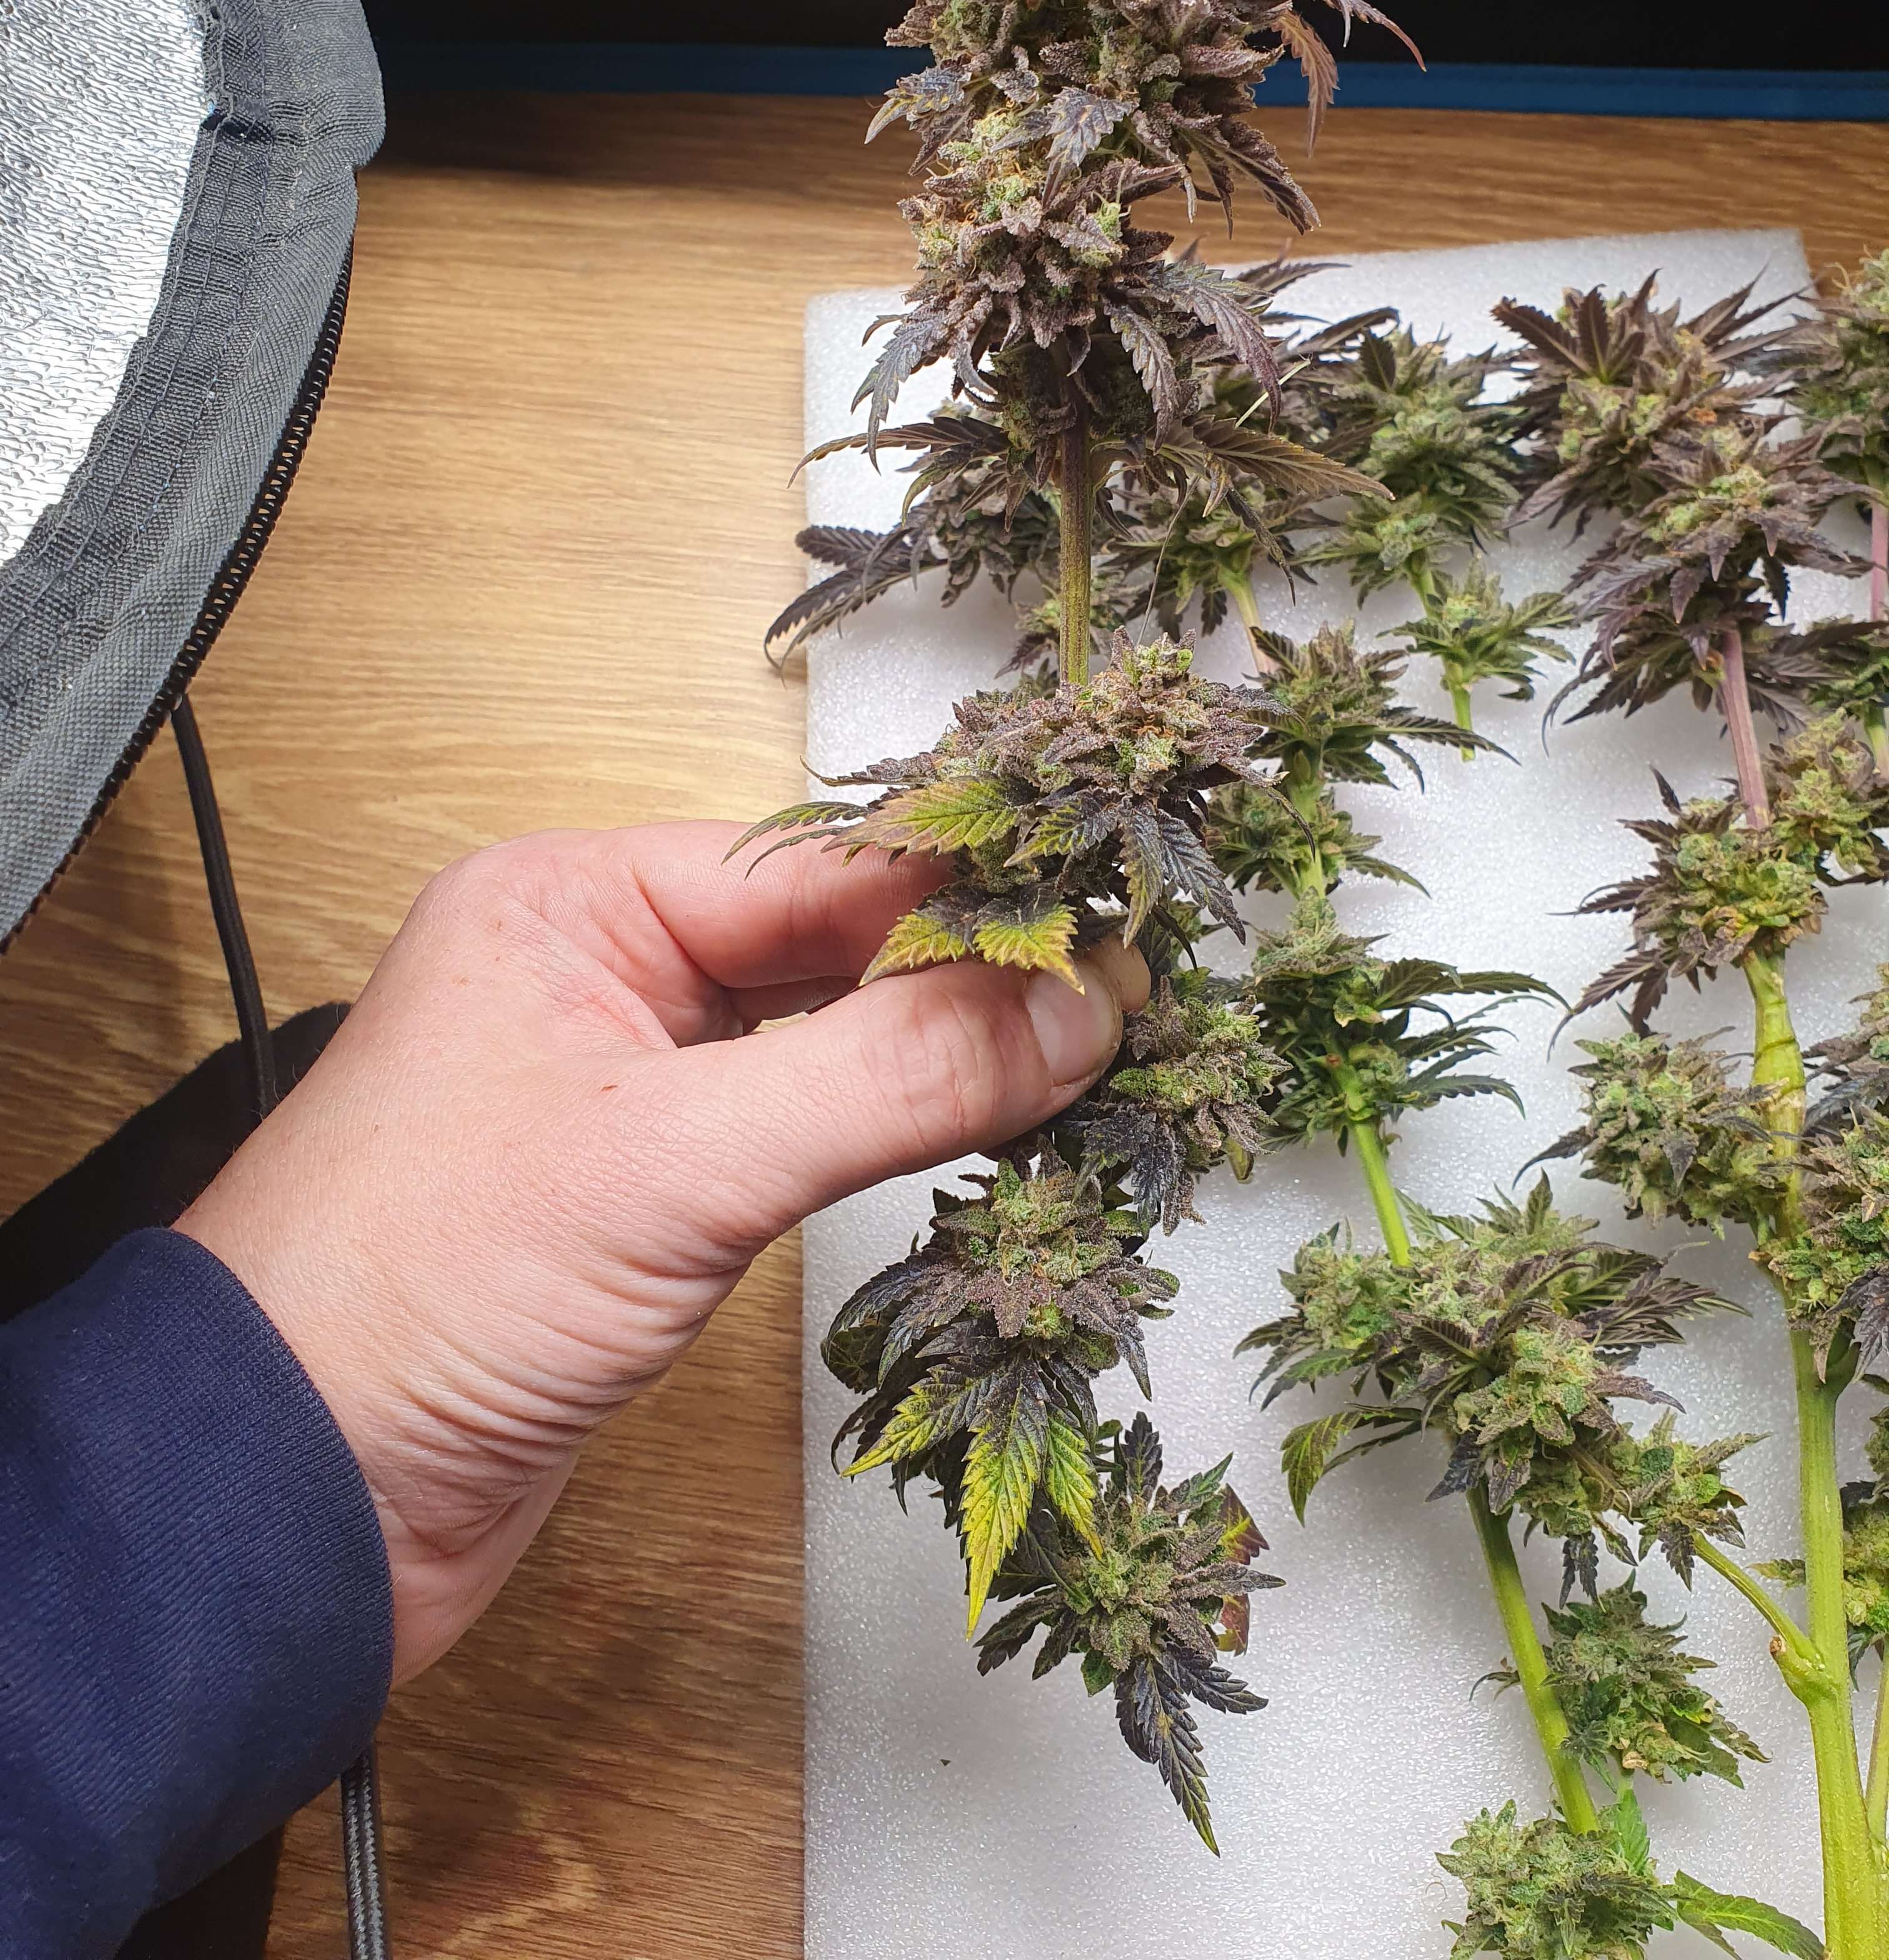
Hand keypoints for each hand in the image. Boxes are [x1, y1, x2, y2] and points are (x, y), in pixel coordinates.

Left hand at [177, 823, 1147, 1681]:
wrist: (282, 1507)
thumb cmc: (409, 1298)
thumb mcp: (675, 1161)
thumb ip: (889, 1074)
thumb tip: (1071, 1005)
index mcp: (572, 901)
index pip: (817, 866)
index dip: (969, 893)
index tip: (1111, 924)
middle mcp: (598, 975)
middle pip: (829, 943)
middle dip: (970, 973)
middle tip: (1127, 996)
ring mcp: (624, 1091)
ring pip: (825, 1039)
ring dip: (941, 1055)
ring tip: (1089, 1061)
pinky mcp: (645, 1201)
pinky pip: (801, 1133)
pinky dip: (891, 1133)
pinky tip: (985, 1138)